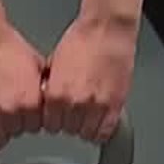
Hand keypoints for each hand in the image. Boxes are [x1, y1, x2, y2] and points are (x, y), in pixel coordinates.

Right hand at [0, 21, 48, 152]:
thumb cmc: (7, 46)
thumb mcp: (38, 67)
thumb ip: (44, 91)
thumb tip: (52, 103)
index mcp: (30, 100)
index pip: (40, 124)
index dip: (36, 116)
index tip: (32, 110)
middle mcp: (10, 109)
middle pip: (21, 131)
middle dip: (20, 121)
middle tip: (14, 107)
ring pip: (1, 137)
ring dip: (3, 129)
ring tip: (2, 114)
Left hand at [42, 14, 137, 143]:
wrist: (107, 29)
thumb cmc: (81, 40)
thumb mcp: (53, 65)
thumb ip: (51, 88)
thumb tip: (48, 102)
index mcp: (56, 94)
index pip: (50, 124)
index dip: (54, 120)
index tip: (57, 117)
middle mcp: (75, 103)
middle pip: (67, 130)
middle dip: (68, 123)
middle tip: (72, 114)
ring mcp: (96, 106)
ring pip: (87, 134)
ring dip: (85, 128)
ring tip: (86, 117)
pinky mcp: (115, 105)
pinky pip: (106, 131)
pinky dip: (101, 131)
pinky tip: (98, 122)